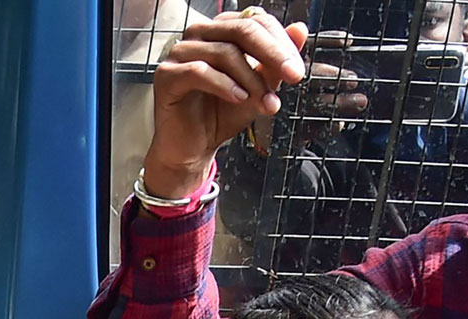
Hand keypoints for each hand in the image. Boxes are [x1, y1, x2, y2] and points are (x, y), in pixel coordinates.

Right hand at [144, 10, 309, 200]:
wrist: (193, 149)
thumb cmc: (222, 115)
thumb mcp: (259, 88)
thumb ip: (275, 61)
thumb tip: (300, 29)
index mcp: (222, 30)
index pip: (256, 21)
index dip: (281, 43)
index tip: (297, 72)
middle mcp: (200, 34)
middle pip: (242, 29)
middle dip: (273, 54)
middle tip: (293, 77)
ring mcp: (180, 52)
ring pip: (224, 52)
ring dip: (251, 79)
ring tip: (264, 103)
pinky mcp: (166, 75)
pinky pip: (199, 71)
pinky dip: (224, 85)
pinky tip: (239, 99)